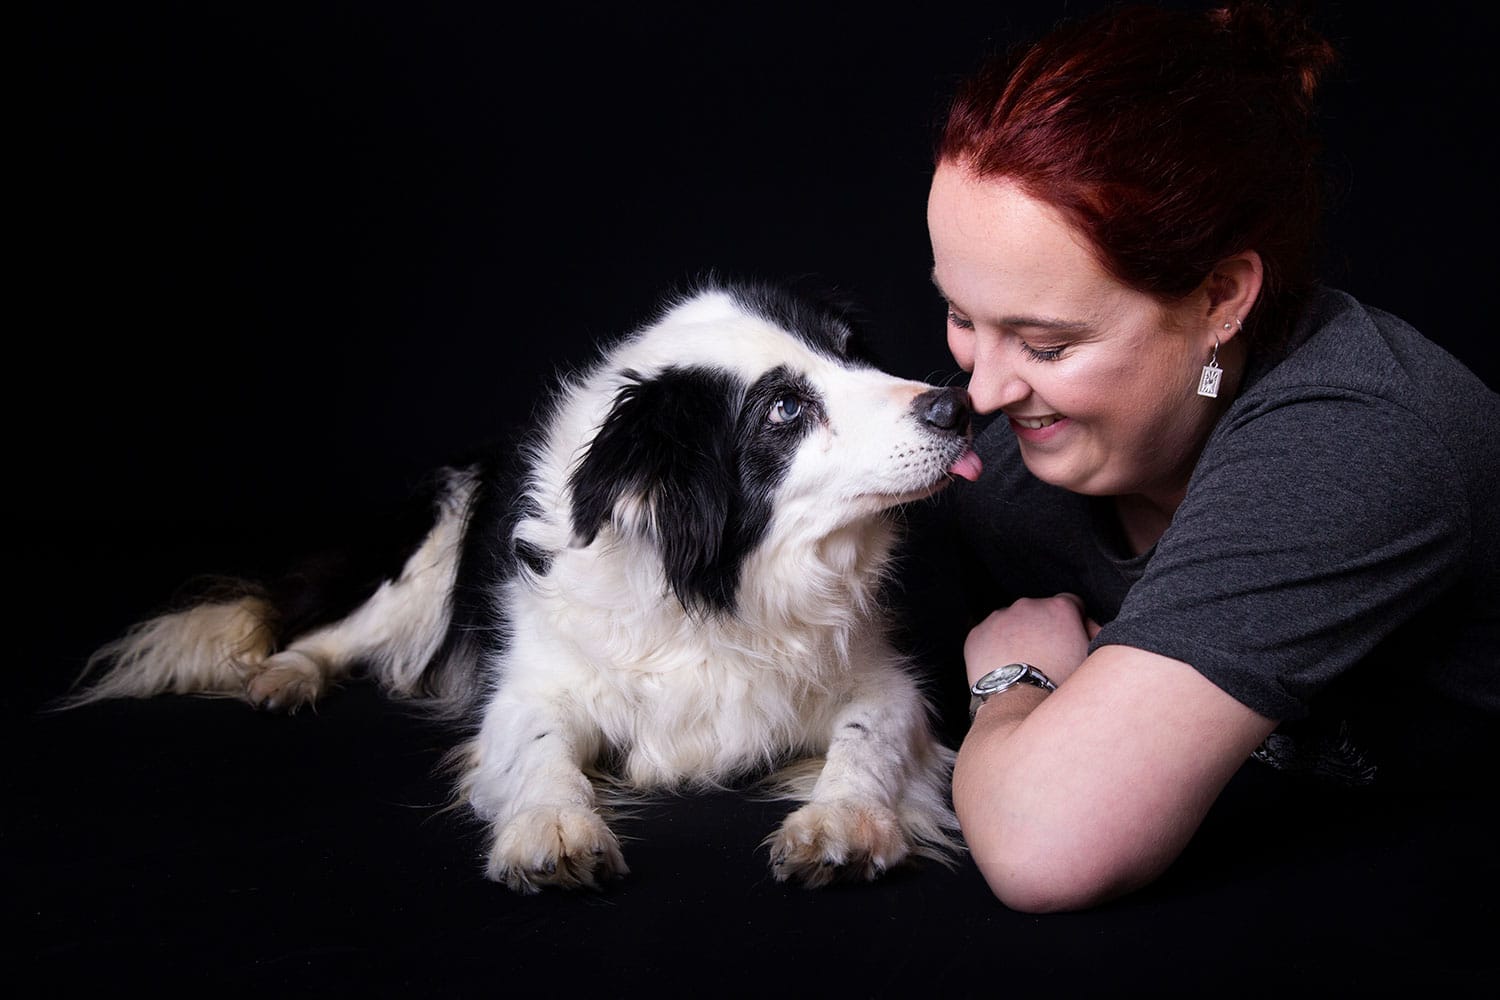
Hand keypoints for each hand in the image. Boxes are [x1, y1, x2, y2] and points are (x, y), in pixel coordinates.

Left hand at [963, 594, 1100, 687]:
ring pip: (1011, 623)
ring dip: (1017, 636)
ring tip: (1023, 665)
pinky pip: (988, 636)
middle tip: (1046, 656)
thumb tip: (1091, 627)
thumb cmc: (1059, 688)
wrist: (1018, 706)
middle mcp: (1028, 606)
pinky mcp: (977, 633)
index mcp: (1059, 609)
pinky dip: (994, 647)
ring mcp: (999, 618)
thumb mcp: (1090, 660)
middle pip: (1038, 612)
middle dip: (1043, 629)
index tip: (1069, 638)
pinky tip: (1004, 667)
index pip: (1071, 603)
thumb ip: (1093, 635)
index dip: (1072, 622)